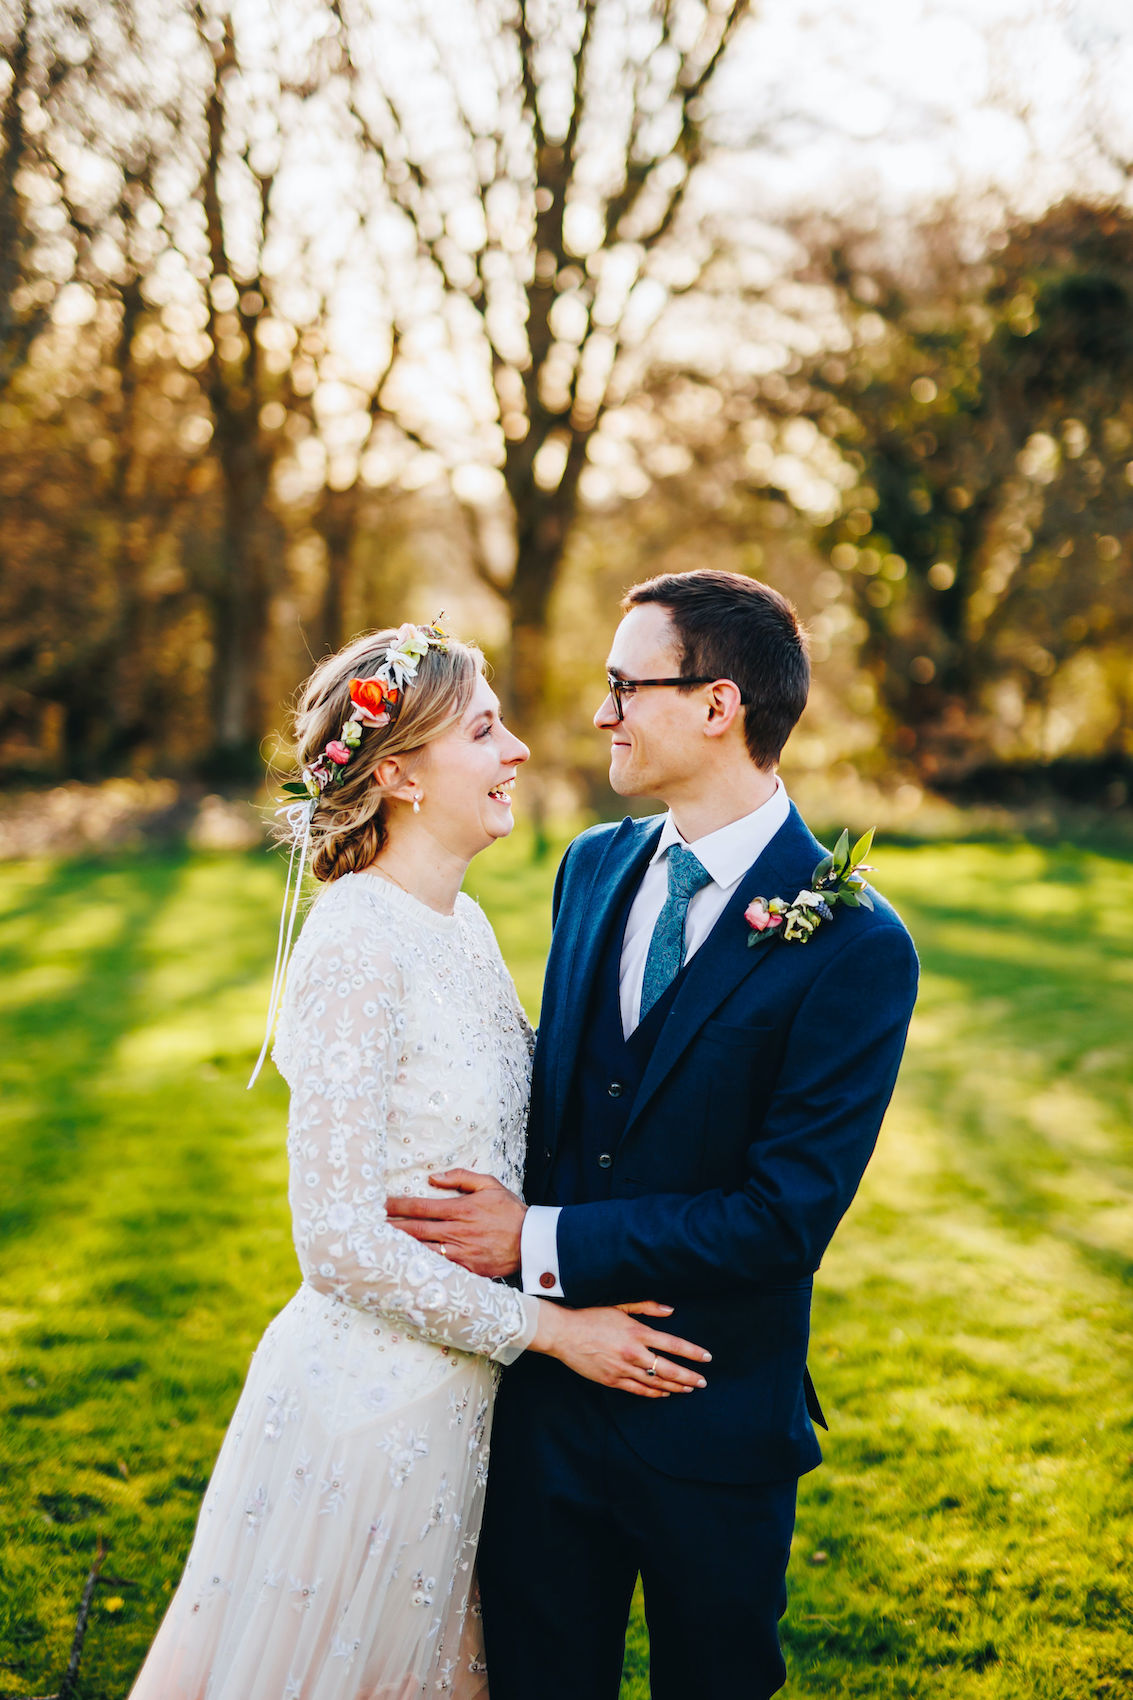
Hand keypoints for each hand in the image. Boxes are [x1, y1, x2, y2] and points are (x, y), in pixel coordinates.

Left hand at [385, 1170, 524, 1277]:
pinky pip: (438, 1269)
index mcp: (461, 1209)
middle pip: (416, 1230)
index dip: (398, 1205)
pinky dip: (419, 1267)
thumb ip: (461, 1177)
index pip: (421, 1206)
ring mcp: (461, 1253)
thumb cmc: (510, 1211)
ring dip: (399, 1249)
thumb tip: (434, 1177)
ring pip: (422, 1251)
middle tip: (367, 1228)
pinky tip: (403, 1266)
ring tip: (377, 1248)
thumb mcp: (490, 1185)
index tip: (379, 1203)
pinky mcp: (466, 1270)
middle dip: (390, 1228)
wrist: (532, 1242)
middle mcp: (458, 1231)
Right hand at [530, 1300, 710, 1397]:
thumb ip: (647, 1308)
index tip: (707, 1358)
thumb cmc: (591, 1316)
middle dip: (689, 1377)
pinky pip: (638, 1390)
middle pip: (668, 1368)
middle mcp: (633, 1352)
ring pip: (656, 1382)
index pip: (673, 1344)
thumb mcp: (620, 1306)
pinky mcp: (612, 1380)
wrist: (563, 1333)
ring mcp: (623, 1368)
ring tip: (689, 1389)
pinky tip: (664, 1393)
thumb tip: (670, 1311)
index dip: (692, 1352)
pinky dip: (654, 1393)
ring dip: (675, 1387)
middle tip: (703, 1382)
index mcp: (637, 1332)